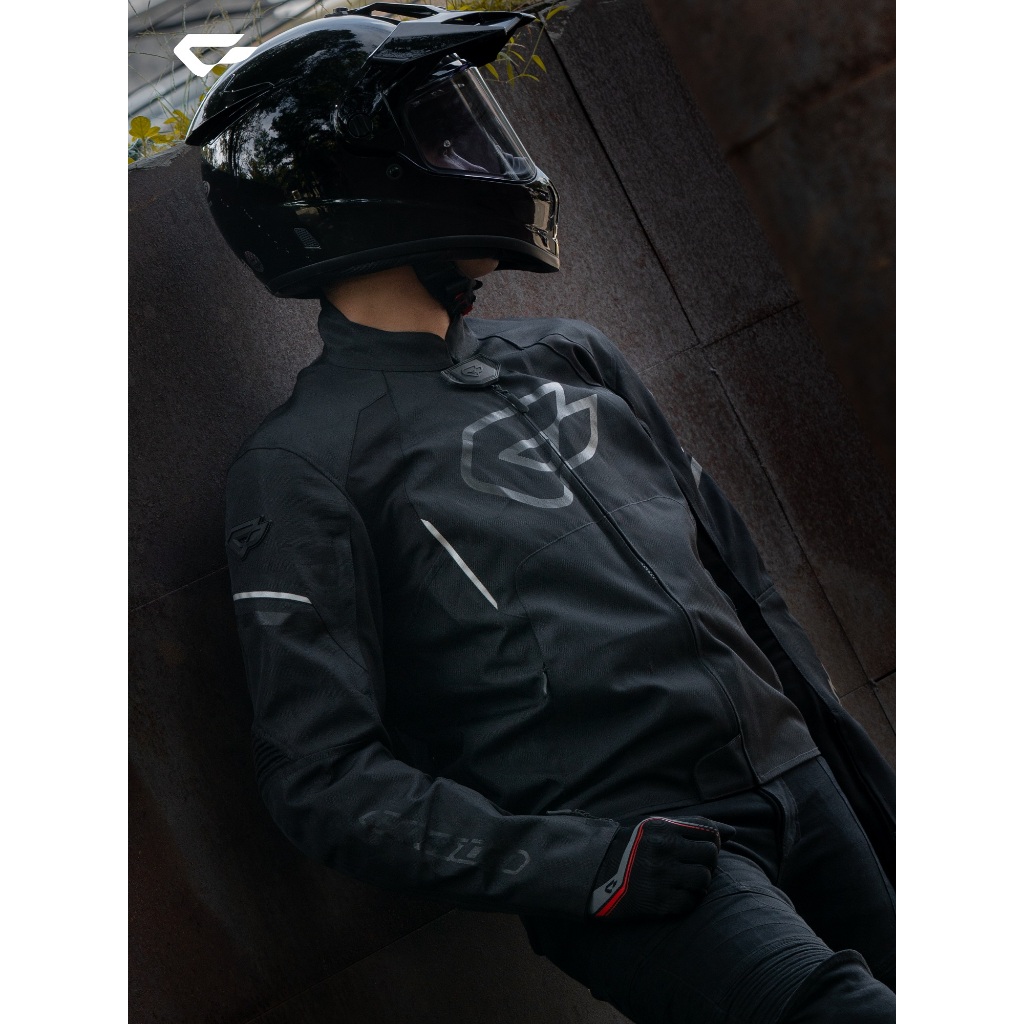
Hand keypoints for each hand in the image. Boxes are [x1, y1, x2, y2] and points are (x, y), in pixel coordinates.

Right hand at [589, 816, 734, 920]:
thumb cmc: (636, 847)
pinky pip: (692, 902)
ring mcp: (662, 877)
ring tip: (685, 879)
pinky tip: (676, 893)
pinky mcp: (659, 902)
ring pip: (704, 879)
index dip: (713, 841)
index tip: (702, 847)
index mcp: (663, 829)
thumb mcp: (659, 827)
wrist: (599, 873)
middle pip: (711, 855)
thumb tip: (733, 831)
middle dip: (708, 861)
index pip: (709, 832)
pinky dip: (689, 899)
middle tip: (694, 864)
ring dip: (700, 881)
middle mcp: (663, 851)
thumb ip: (695, 826)